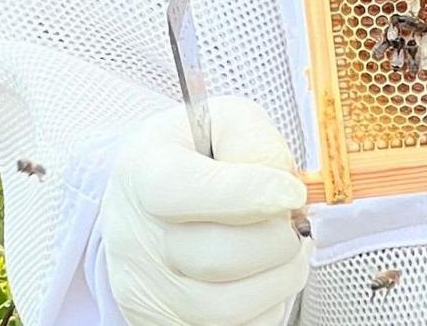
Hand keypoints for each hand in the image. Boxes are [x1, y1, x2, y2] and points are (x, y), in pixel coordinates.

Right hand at [99, 96, 309, 325]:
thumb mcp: (221, 122)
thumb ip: (253, 139)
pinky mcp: (164, 324)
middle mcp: (134, 238)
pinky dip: (266, 306)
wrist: (152, 201)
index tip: (292, 192)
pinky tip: (267, 275)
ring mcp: (146, 291)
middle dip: (276, 240)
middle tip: (292, 222)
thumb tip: (279, 180)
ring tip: (289, 250)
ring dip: (279, 278)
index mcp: (143, 173)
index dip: (245, 193)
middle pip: (214, 257)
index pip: (181, 190)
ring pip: (225, 307)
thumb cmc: (196, 158)